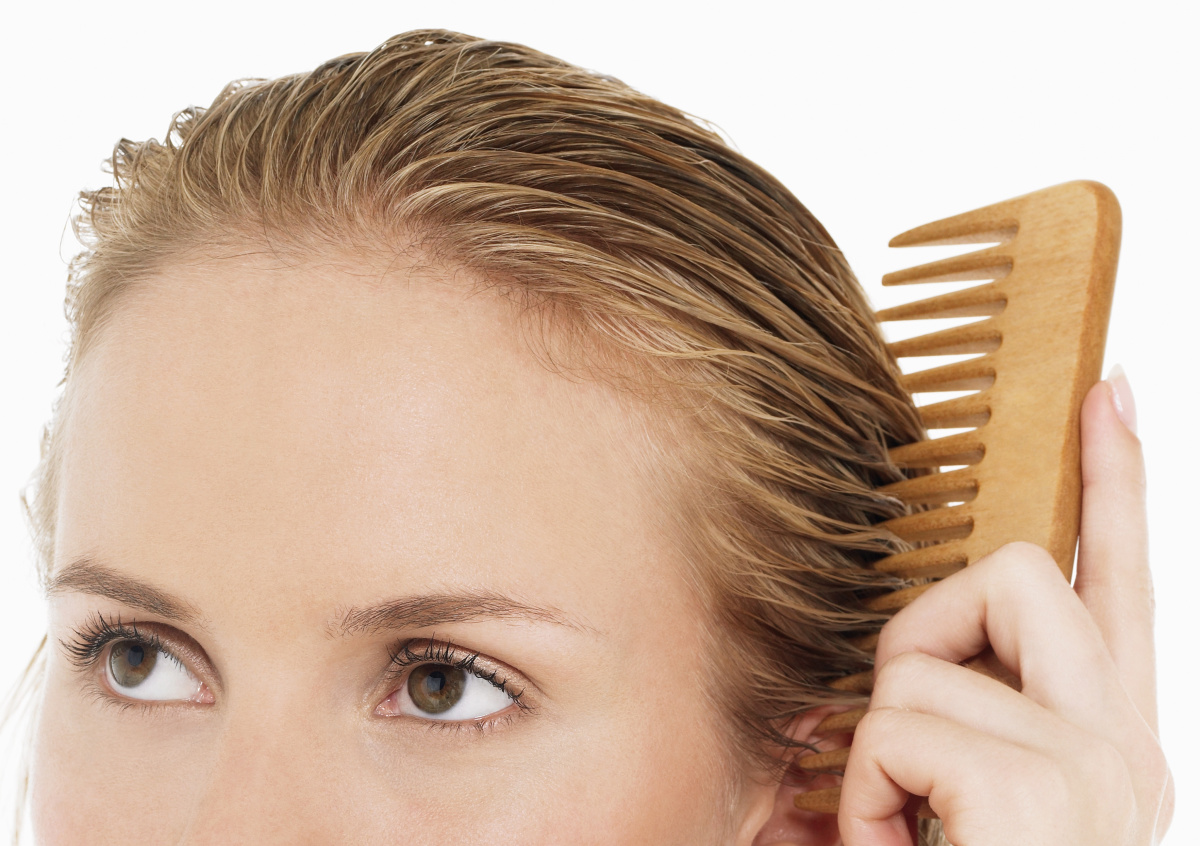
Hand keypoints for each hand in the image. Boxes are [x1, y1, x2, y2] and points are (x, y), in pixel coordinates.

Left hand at [837, 373, 1174, 845]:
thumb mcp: (958, 810)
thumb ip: (947, 727)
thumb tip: (889, 671)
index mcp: (1109, 742)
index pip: (1122, 581)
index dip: (1118, 479)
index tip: (1114, 390)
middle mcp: (1123, 745)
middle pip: (1026, 570)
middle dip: (931, 627)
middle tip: (908, 740)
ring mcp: (1095, 767)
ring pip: (933, 652)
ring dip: (882, 744)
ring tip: (904, 835)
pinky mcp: (1040, 792)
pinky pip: (899, 723)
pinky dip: (867, 793)